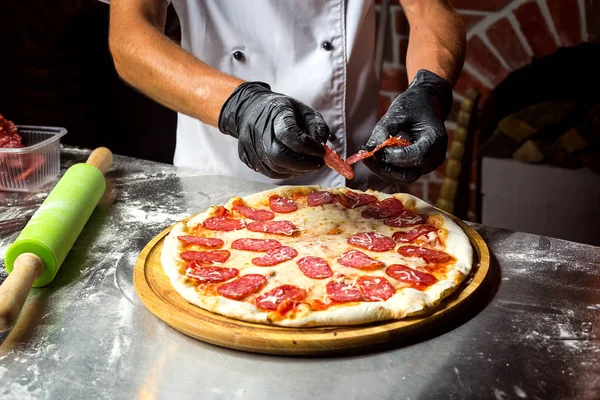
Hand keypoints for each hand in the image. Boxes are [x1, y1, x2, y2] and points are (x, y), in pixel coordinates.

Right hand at [218, 82, 329, 178]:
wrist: (249, 110)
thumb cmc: (281, 111)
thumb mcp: (303, 109)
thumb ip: (317, 125)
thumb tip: (322, 144)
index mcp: (275, 114)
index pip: (289, 135)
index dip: (308, 147)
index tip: (322, 151)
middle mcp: (259, 132)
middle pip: (280, 156)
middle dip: (304, 164)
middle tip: (319, 163)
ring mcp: (251, 147)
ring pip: (276, 169)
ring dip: (297, 170)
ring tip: (308, 164)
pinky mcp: (248, 159)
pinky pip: (270, 173)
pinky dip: (286, 172)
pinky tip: (294, 166)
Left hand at [363, 69, 452, 183]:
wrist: (427, 104)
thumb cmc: (414, 105)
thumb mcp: (398, 111)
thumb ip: (384, 130)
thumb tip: (369, 149)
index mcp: (435, 139)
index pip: (416, 156)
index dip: (394, 156)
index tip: (375, 150)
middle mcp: (435, 157)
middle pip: (409, 175)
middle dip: (385, 169)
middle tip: (366, 158)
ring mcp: (428, 165)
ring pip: (404, 177)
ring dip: (383, 170)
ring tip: (368, 156)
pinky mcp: (420, 167)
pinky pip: (402, 173)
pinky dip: (387, 167)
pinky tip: (375, 156)